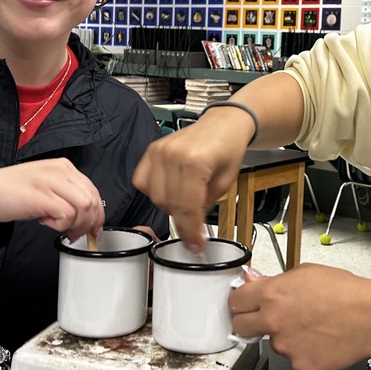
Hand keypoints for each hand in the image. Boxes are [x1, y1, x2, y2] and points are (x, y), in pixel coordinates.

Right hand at [0, 159, 105, 240]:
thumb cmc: (10, 191)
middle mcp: (60, 171)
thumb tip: (85, 215)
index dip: (97, 214)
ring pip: (84, 207)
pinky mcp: (40, 196)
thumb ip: (65, 193)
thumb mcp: (45, 186)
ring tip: (57, 227)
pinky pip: (66, 214)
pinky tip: (45, 222)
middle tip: (75, 234)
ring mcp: (50, 182)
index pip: (93, 190)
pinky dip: (60, 225)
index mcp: (63, 167)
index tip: (94, 229)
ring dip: (75, 224)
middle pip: (92, 199)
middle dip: (88, 223)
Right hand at [132, 117, 249, 249]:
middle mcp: (173, 155)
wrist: (222, 124)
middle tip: (195, 225)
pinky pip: (143, 183)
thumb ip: (205, 205)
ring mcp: (159, 151)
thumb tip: (193, 229)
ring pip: (155, 197)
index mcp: (195, 162)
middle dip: (183, 220)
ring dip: (170, 207)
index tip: (194, 245)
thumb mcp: (225, 182)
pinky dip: (154, 192)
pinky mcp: (151, 151)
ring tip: (187, 200)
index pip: (187, 207)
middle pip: (169, 204)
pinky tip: (170, 190)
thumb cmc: (227, 148)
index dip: (190, 232)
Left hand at [228, 264, 370, 369]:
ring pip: (272, 342)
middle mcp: (273, 322)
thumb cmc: (345, 292)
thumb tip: (253, 279)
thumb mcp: (305, 272)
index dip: (239, 302)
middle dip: (249, 323)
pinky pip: (292, 357)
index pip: (234, 302)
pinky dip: (302, 350)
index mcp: (271, 295)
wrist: (370, 318)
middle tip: (266, 319)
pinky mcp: (299, 365)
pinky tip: (318, 339)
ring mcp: (285, 346)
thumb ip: (274, 280)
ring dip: (283, 336)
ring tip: (310, 325)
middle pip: (240, 327)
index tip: (243, 304)